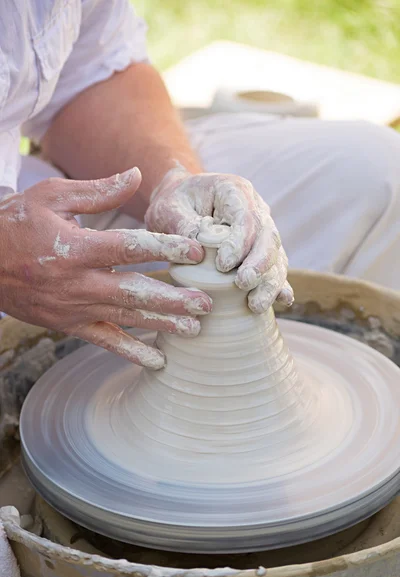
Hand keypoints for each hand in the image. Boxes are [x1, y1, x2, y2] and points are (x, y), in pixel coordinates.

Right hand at [0, 168, 210, 368]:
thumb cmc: (17, 223)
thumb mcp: (52, 197)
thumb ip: (98, 191)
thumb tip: (135, 174)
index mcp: (76, 247)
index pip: (129, 248)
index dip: (165, 248)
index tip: (195, 251)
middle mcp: (77, 282)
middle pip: (134, 292)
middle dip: (172, 299)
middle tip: (206, 302)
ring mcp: (73, 308)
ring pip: (125, 318)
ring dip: (162, 324)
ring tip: (194, 329)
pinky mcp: (68, 324)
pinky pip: (104, 341)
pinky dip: (131, 351)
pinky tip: (158, 361)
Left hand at [145, 166, 292, 312]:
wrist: (181, 203)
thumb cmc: (174, 203)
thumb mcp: (169, 209)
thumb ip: (182, 226)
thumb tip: (198, 251)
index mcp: (234, 191)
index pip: (245, 217)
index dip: (239, 243)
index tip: (223, 266)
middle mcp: (256, 208)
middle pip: (268, 237)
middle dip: (260, 264)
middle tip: (244, 284)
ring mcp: (262, 229)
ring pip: (276, 255)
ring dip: (270, 281)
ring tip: (257, 305)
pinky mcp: (261, 249)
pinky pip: (276, 267)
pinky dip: (279, 284)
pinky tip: (284, 300)